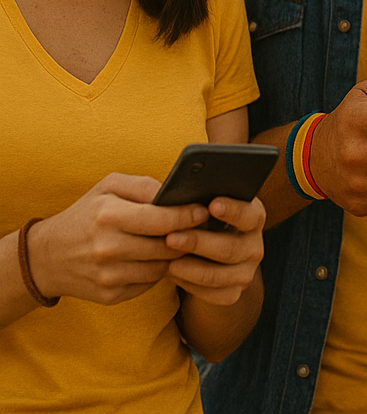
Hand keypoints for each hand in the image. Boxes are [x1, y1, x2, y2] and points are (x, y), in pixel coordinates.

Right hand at [26, 174, 209, 304]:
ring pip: (163, 267)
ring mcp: (109, 276)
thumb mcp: (108, 188)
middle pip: (167, 246)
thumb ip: (144, 186)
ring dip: (174, 255)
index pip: (162, 219)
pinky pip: (150, 283)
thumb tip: (178, 193)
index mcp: (108, 217)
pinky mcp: (111, 295)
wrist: (46, 258)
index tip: (204, 211)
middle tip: (200, 227)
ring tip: (179, 242)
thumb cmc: (86, 215)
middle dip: (187, 236)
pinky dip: (157, 271)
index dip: (188, 215)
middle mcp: (107, 248)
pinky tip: (155, 259)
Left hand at [163, 196, 265, 304]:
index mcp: (253, 219)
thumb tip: (179, 198)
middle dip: (198, 243)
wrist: (206, 259)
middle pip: (231, 248)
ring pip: (219, 275)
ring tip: (167, 262)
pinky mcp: (232, 293)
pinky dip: (189, 285)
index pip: (251, 215)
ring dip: (190, 269)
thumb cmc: (200, 223)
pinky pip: (212, 294)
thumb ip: (200, 203)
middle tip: (171, 238)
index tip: (212, 205)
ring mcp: (246, 272)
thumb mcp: (205, 209)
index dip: (234, 210)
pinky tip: (173, 274)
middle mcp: (255, 246)